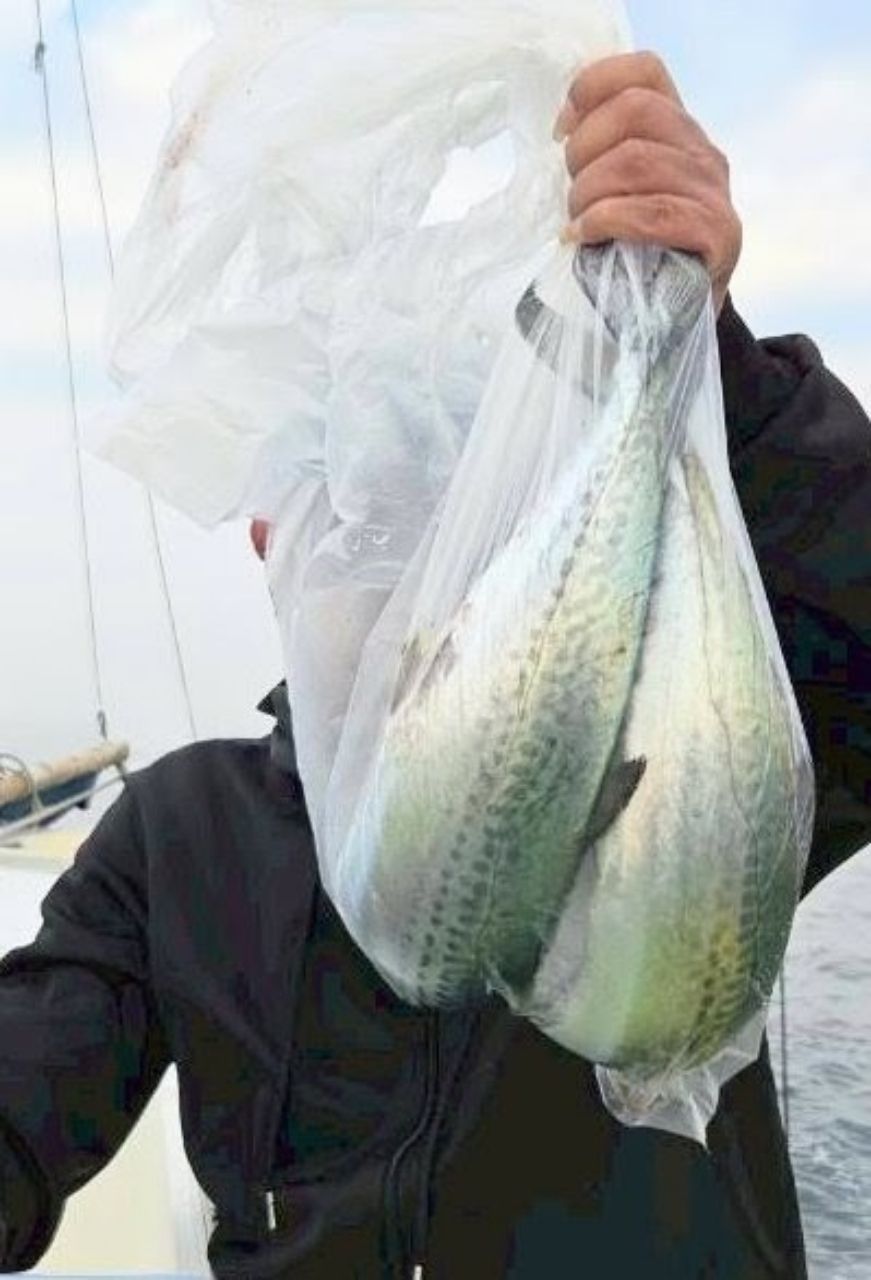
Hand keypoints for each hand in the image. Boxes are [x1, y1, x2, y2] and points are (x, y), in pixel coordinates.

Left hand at [553, 52, 741, 314]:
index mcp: (679, 133)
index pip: (645, 71)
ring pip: (638, 160)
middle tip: (569, 193)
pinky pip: (654, 212)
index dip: (593, 88)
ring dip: (589, 192)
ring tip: (576, 223)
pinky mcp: (719, 235)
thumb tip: (562, 128)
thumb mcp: (618, 198)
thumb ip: (601, 156)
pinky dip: (607, 221)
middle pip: (635, 111)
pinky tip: (585, 237)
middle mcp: (703, 154)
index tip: (560, 132)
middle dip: (584, 149)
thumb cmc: (635, 259)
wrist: (672, 327)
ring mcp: (715, 193)